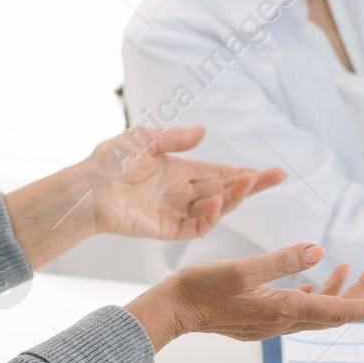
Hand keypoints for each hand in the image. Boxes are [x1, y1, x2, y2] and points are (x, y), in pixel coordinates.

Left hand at [5, 126, 284, 268]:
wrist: (88, 187)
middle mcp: (182, 193)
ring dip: (234, 197)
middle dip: (251, 185)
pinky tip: (218, 202)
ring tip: (248, 182)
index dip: (243, 173)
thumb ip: (174, 138)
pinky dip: (211, 216)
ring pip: (216, 209)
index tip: (269, 171)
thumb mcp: (143, 139)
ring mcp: (176, 213)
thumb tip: (203, 132)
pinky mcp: (167, 230)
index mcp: (179, 171)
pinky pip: (197, 227)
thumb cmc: (109, 161)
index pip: (218, 173)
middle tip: (276, 177)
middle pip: (225, 190)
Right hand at [124, 244, 363, 351]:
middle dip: (363, 292)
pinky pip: (301, 308)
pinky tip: (317, 280)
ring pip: (321, 309)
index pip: (340, 311)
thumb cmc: (201, 288)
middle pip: (337, 311)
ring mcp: (274, 322)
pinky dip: (317, 293)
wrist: (172, 310)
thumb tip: (320, 253)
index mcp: (285, 309)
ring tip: (354, 267)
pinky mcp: (263, 317)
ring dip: (341, 291)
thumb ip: (282, 261)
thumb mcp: (242, 269)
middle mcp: (284, 321)